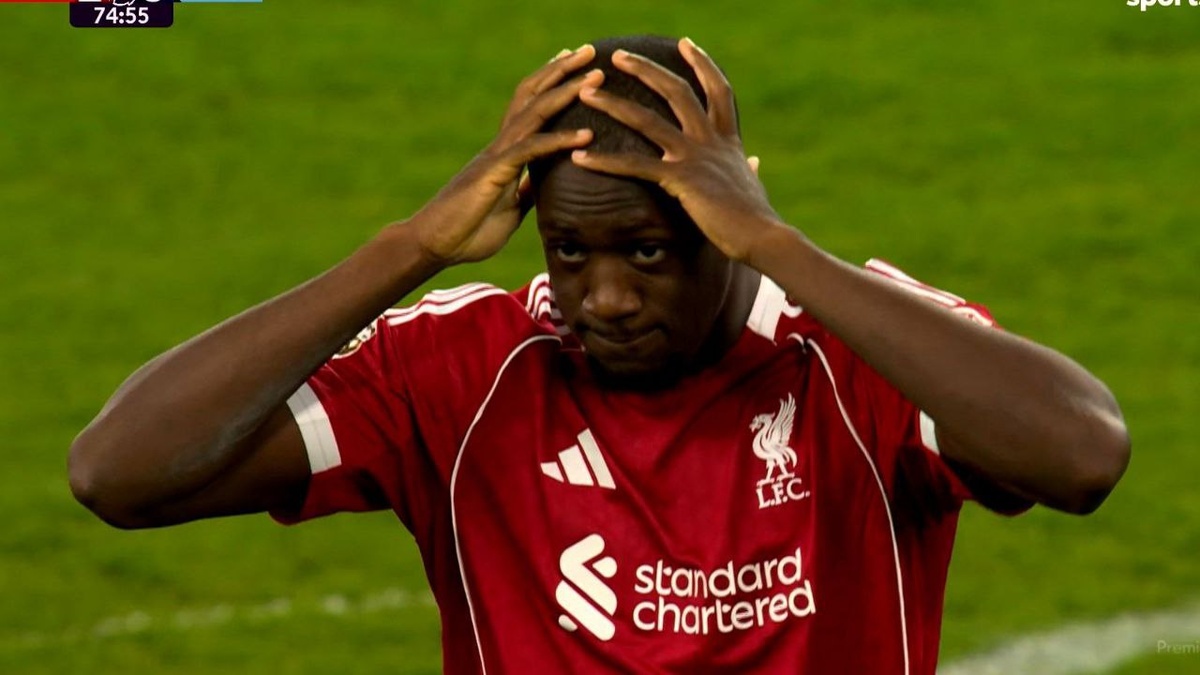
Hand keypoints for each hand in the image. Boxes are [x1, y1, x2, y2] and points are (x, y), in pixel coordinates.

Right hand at [409, 46, 599, 265]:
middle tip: (590, 51)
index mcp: (505, 153)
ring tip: (595, 78)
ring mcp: (496, 156)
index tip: (575, 63)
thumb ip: (525, 192)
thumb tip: (541, 185)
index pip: (531, 106)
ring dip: (566, 93)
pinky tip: (586, 136)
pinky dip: (558, 140)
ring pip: (534, 113)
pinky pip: (530, 150)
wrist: (434, 245)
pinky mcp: (493, 173)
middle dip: (562, 72)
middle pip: (533, 96)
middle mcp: (501, 146)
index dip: (551, 82)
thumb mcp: (509, 209)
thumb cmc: (468, 230)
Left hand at [569, 38, 784, 262]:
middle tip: (618, 57)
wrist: (763, 237)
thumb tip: (753, 161)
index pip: (716, 90)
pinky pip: (635, 165)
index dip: (702, 65)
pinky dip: (604, 162)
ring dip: (613, 104)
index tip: (686, 44)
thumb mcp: (754, 184)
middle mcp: (709, 140)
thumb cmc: (757, 218)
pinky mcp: (681, 180)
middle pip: (676, 91)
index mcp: (727, 140)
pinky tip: (579, 157)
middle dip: (646, 70)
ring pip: (647, 120)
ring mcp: (694, 157)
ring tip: (586, 94)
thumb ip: (748, 168)